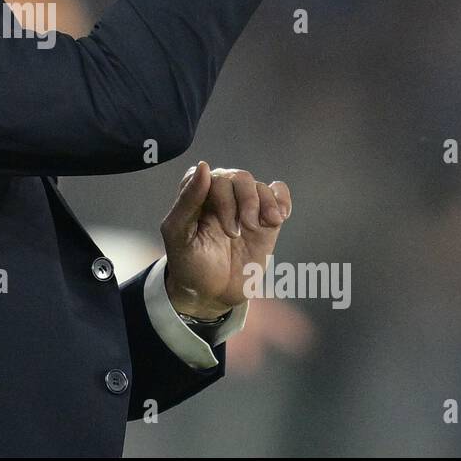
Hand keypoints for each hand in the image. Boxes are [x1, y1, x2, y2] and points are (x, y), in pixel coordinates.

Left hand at [159, 161, 291, 317]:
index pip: (210, 176)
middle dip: (242, 203)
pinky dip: (282, 201)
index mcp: (196, 193)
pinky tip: (276, 219)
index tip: (222, 224)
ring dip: (262, 204)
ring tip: (255, 228)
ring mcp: (245, 206)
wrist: (212, 294)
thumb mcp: (177, 235)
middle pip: (238, 178)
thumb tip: (204, 165)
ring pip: (259, 186)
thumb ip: (187, 201)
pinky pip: (279, 194)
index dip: (219, 197)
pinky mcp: (266, 219)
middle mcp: (221, 194)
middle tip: (235, 234)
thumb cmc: (188, 263)